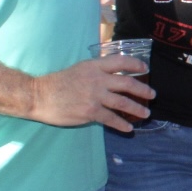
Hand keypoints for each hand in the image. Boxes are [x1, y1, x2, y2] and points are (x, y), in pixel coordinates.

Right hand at [29, 56, 153, 130]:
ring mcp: (95, 96)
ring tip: (145, 114)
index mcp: (94, 66)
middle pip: (127, 83)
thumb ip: (96, 71)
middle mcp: (97, 79)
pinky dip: (122, 124)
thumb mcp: (79, 69)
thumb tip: (114, 74)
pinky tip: (128, 128)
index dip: (136, 64)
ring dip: (137, 109)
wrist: (39, 95)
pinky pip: (111, 118)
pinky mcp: (90, 111)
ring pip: (123, 102)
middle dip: (143, 90)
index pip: (121, 61)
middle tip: (152, 95)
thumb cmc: (58, 82)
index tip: (146, 69)